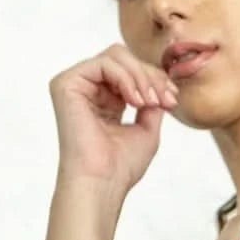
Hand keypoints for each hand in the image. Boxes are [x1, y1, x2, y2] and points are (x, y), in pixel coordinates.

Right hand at [49, 44, 179, 199]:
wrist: (103, 183)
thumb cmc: (120, 166)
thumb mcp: (147, 128)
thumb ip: (152, 101)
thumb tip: (161, 82)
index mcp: (103, 100)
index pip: (130, 71)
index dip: (154, 79)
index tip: (172, 98)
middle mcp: (87, 90)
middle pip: (124, 58)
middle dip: (150, 76)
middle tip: (164, 98)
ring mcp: (75, 85)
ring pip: (116, 56)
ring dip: (140, 77)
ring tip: (149, 102)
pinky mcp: (66, 84)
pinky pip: (104, 63)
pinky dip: (126, 78)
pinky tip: (135, 101)